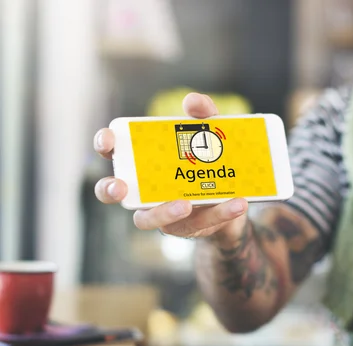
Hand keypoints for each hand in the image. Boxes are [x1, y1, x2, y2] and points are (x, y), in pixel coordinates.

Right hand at [93, 93, 247, 243]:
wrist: (238, 193)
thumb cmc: (211, 158)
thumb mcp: (212, 133)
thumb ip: (204, 114)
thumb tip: (192, 101)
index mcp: (143, 161)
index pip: (113, 152)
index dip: (104, 145)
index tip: (109, 140)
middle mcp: (143, 188)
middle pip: (112, 192)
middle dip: (110, 189)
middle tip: (120, 187)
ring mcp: (162, 211)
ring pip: (147, 219)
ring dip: (162, 213)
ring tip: (187, 204)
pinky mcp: (187, 227)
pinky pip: (199, 223)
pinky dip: (220, 213)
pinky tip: (238, 203)